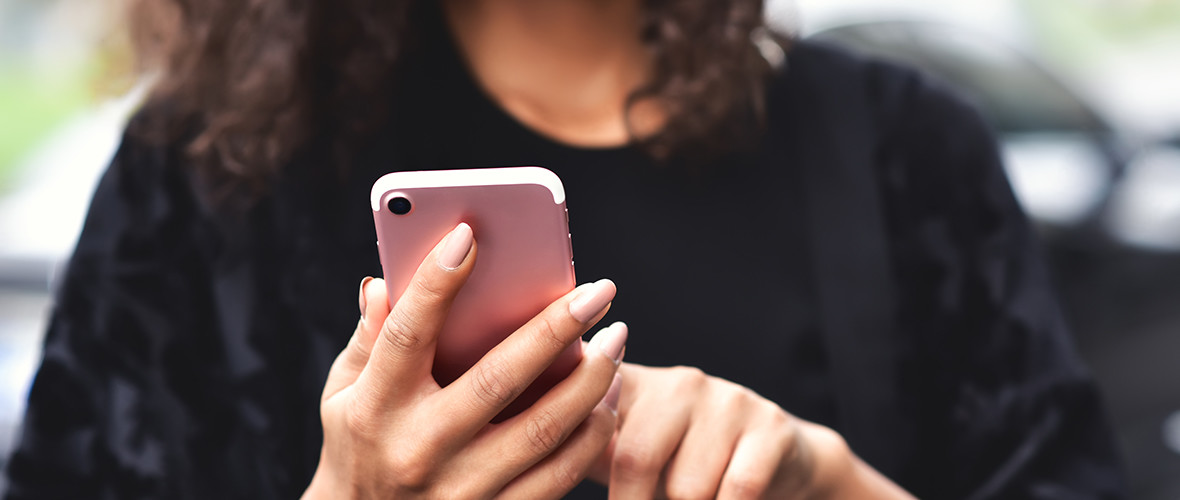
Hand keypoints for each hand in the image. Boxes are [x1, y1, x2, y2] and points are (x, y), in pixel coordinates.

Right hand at [304, 223, 627, 498]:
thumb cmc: (357, 448)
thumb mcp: (342, 395)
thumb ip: (370, 338)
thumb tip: (384, 280)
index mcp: (375, 408)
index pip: (408, 334)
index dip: (435, 283)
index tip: (469, 236)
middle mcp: (418, 449)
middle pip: (498, 380)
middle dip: (555, 329)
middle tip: (598, 291)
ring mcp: (460, 491)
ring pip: (543, 431)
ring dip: (591, 382)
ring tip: (616, 339)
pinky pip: (558, 477)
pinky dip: (591, 434)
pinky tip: (607, 398)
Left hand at [591, 364, 913, 498]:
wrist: (778, 461)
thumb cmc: (682, 464)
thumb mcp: (627, 452)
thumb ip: (583, 446)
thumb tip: (533, 460)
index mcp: (634, 383)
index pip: (590, 403)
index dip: (573, 443)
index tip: (563, 468)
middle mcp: (680, 382)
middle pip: (635, 457)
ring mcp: (727, 399)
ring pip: (686, 487)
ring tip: (682, 499)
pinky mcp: (769, 426)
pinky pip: (736, 491)